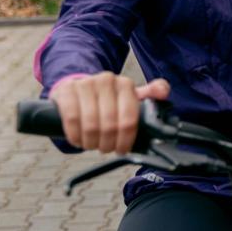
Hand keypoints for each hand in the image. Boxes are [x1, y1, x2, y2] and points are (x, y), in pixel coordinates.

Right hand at [49, 72, 169, 153]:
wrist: (78, 88)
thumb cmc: (107, 99)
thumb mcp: (129, 98)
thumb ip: (148, 96)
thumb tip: (164, 92)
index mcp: (126, 84)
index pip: (129, 119)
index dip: (126, 140)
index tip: (122, 149)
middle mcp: (107, 80)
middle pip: (110, 124)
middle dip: (108, 143)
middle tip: (106, 149)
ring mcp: (86, 84)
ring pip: (91, 124)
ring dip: (91, 142)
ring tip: (92, 145)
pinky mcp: (67, 91)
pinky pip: (72, 119)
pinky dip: (75, 135)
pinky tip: (78, 140)